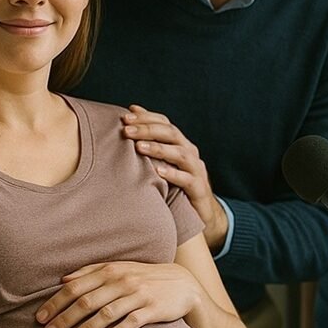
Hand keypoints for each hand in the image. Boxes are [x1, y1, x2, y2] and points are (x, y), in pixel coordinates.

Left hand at [36, 261, 200, 327]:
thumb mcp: (119, 268)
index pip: (76, 287)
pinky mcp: (153, 309)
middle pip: (87, 301)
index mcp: (110, 270)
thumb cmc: (144, 276)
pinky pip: (132, 321)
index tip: (40, 317)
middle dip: (65, 318)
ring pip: (106, 312)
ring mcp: (138, 295)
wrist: (182, 283)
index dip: (56, 302)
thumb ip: (91, 272)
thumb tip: (63, 280)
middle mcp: (122, 281)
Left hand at [122, 105, 227, 249]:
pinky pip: (187, 180)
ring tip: (139, 147)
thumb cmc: (176, 184)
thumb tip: (128, 123)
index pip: (164, 123)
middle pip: (171, 133)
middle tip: (127, 130)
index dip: (146, 117)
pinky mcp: (199, 189)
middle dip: (148, 129)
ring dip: (159, 148)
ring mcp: (196, 170)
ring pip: (181, 154)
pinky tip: (158, 171)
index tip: (126, 115)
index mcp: (180, 143)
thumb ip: (149, 145)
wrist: (201, 212)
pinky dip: (173, 174)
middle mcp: (189, 152)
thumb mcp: (162, 162)